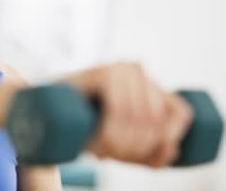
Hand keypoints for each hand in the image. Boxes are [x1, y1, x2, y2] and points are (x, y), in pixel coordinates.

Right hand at [62, 62, 193, 167]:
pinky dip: (110, 134)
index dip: (170, 140)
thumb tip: (174, 151)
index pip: (182, 114)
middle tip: (110, 155)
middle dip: (136, 148)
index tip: (143, 156)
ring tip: (99, 151)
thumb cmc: (84, 125)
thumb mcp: (123, 143)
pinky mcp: (103, 72)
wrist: (42, 108)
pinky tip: (97, 143)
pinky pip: (118, 111)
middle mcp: (140, 71)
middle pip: (159, 121)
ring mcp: (122, 69)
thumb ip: (151, 151)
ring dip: (119, 145)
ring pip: (139, 118)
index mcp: (151, 84)